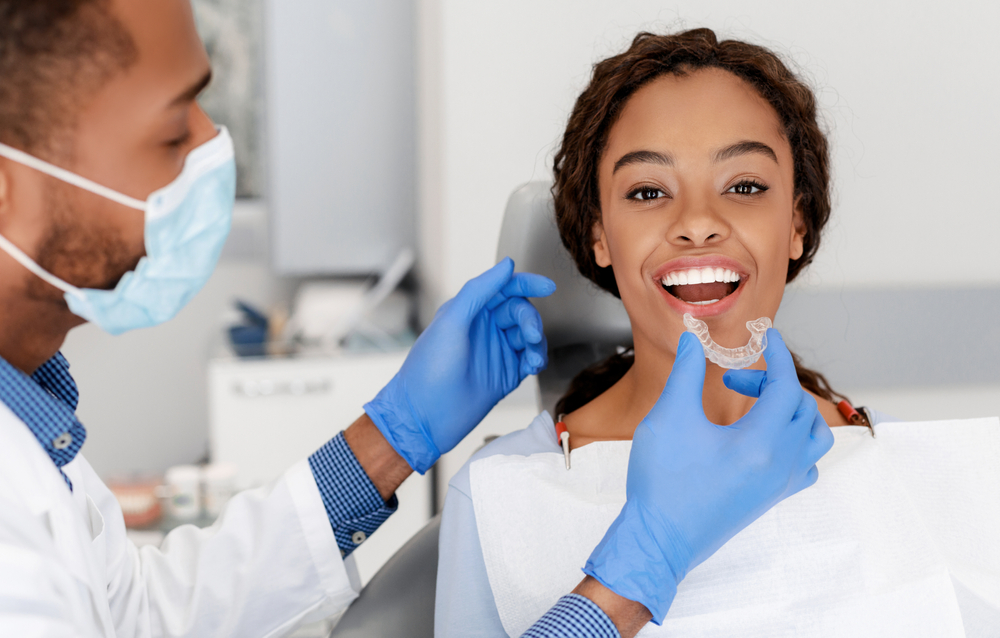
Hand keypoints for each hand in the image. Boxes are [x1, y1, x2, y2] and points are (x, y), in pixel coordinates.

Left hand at [364, 258, 554, 472]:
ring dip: (536, 341)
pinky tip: (533, 365)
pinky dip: (537, 358)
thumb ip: (480, 290)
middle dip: (530, 320)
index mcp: (470, 311)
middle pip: (520, 312)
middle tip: (529, 335)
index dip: (527, 284)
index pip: (504, 289)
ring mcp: (496, 352)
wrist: (425, 417)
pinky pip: (530, 359)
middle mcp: (484, 329)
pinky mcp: (506, 375)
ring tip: (532, 355)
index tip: (547, 286)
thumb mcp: (452, 320)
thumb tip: (507, 266)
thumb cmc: (429, 368)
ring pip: (529, 336)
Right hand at [583, 329, 833, 623]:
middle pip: (799, 407)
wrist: (659, 538)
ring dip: (791, 409)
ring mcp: (780, 484)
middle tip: (734, 377)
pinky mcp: (772, 498)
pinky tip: (764, 436)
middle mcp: (780, 464)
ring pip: (813, 436)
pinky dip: (795, 441)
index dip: (777, 356)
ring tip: (757, 403)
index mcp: (760, 443)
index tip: (766, 336)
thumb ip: (685, 373)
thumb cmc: (662, 483)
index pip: (785, 386)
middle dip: (771, 381)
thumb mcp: (668, 417)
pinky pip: (805, 464)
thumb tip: (693, 340)